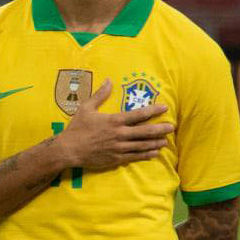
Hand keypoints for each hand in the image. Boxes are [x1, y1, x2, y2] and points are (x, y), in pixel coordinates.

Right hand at [54, 79, 172, 171]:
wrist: (68, 149)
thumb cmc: (76, 128)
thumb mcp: (86, 108)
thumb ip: (99, 95)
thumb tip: (108, 81)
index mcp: (114, 120)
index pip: (139, 114)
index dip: (154, 110)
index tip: (165, 108)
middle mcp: (119, 134)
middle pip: (146, 131)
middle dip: (161, 129)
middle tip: (171, 127)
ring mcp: (119, 147)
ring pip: (143, 145)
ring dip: (156, 142)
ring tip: (165, 141)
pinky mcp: (116, 158)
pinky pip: (135, 156)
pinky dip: (146, 155)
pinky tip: (154, 153)